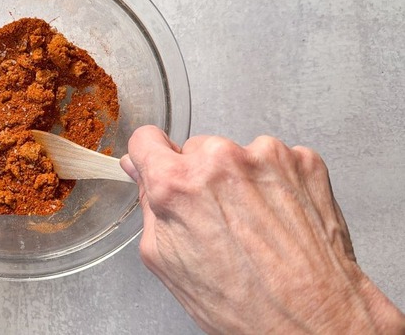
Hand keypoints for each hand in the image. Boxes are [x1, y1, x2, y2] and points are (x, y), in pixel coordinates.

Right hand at [121, 126, 403, 333]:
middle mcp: (220, 161)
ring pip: (237, 155)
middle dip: (200, 178)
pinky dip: (275, 183)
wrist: (314, 317)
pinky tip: (278, 219)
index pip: (146, 139)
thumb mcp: (167, 261)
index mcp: (177, 184)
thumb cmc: (243, 303)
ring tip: (254, 226)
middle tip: (218, 220)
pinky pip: (276, 161)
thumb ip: (149, 206)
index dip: (150, 157)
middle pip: (195, 150)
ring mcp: (265, 156)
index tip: (158, 165)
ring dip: (240, 180)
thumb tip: (141, 171)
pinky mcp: (303, 161)